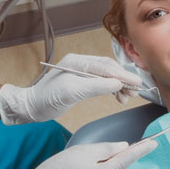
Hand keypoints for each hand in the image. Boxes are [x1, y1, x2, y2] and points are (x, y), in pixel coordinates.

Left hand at [0, 53, 142, 124]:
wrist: (31, 106)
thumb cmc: (47, 99)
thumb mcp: (71, 92)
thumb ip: (95, 86)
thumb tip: (117, 83)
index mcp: (77, 62)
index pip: (105, 66)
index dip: (122, 74)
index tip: (137, 83)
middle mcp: (80, 63)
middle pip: (108, 68)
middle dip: (123, 79)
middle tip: (135, 92)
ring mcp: (80, 72)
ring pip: (106, 75)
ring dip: (118, 85)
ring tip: (127, 97)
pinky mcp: (80, 81)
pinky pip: (101, 81)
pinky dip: (111, 88)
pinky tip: (118, 96)